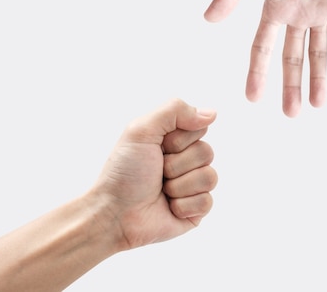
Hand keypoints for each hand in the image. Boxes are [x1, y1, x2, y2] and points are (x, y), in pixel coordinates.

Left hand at [91, 99, 217, 249]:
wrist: (114, 215)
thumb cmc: (123, 172)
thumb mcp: (141, 131)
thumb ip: (175, 110)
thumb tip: (212, 113)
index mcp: (174, 140)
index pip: (199, 129)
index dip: (179, 140)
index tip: (158, 148)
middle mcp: (186, 161)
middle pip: (207, 152)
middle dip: (177, 164)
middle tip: (157, 172)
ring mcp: (193, 186)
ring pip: (210, 177)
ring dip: (179, 186)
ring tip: (161, 191)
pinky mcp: (196, 211)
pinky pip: (207, 202)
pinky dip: (183, 205)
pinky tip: (168, 208)